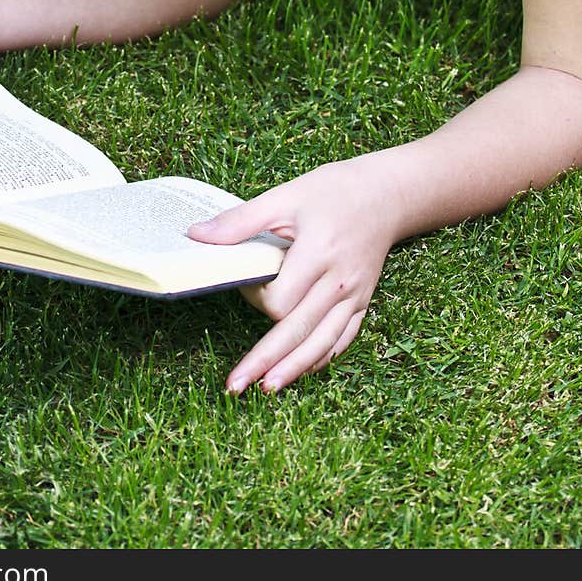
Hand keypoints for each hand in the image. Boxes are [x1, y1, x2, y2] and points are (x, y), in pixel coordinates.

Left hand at [187, 156, 398, 392]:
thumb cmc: (332, 192)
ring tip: (266, 388)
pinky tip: (301, 370)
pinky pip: (343, 339)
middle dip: (264, 360)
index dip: (255, 299)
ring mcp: (354, 296)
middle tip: (235, 384)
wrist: (385, 194)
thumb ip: (240, 221)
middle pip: (298, 332)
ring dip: (293, 369)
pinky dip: (321, 358)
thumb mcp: (284, 196)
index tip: (246, 284)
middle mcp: (339, 282)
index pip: (281, 299)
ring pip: (322, 344)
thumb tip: (196, 235)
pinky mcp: (363, 303)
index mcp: (318, 254)